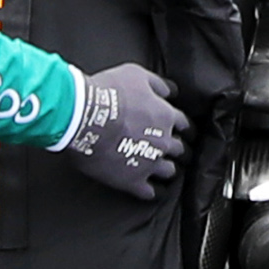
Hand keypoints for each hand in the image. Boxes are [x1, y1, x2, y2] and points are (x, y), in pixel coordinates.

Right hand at [55, 61, 189, 198]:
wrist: (83, 116)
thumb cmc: (108, 92)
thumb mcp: (137, 75)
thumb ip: (158, 85)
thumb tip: (172, 91)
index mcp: (166, 117)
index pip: (185, 124)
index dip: (183, 127)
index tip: (182, 129)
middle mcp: (163, 142)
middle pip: (181, 150)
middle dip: (179, 149)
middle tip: (175, 150)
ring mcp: (149, 164)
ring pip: (170, 172)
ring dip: (168, 169)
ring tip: (164, 169)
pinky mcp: (132, 181)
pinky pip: (150, 193)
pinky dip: (153, 191)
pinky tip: (152, 190)